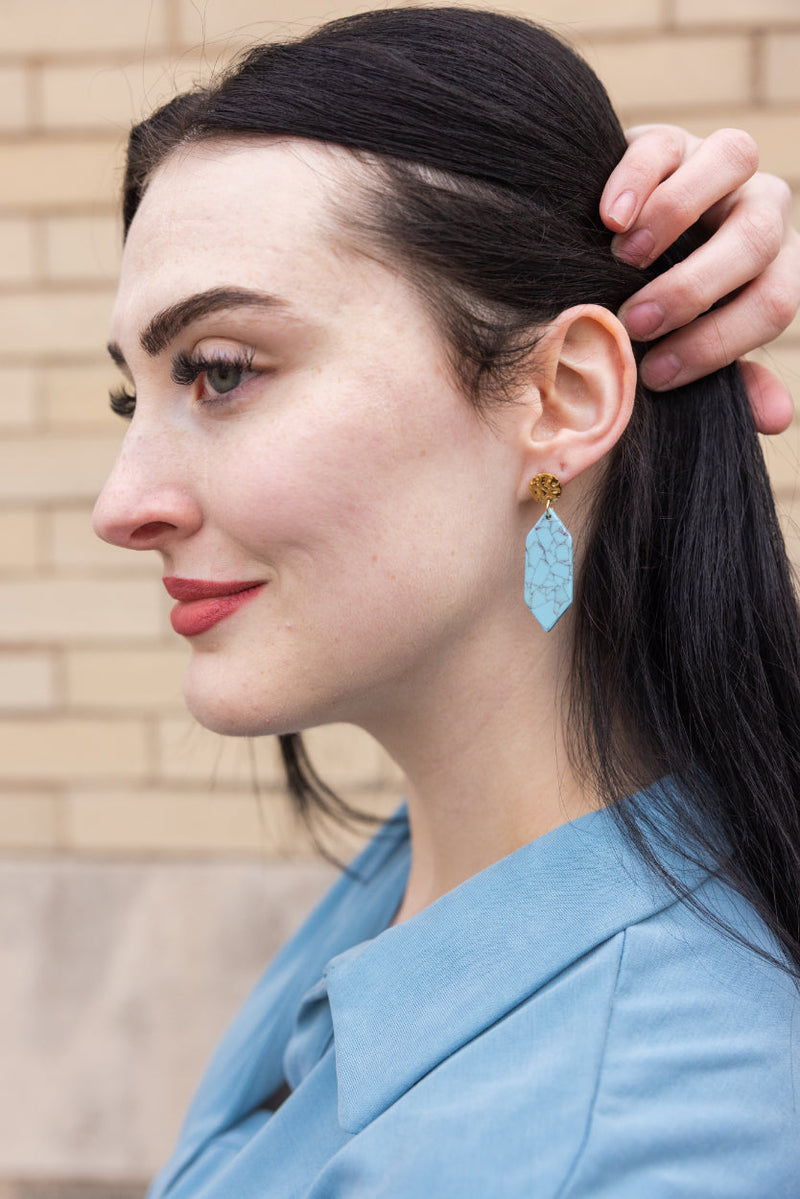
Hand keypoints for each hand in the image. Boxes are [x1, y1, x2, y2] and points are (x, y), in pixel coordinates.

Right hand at [600, 125, 798, 433]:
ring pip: (733, 162)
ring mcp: (722, 167)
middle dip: (694, 288)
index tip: (655, 375)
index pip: (775, 304)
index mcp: (777, 268)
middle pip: (756, 240)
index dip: (718, 344)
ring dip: (674, 216)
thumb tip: (776, 416)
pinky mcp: (672, 140)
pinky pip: (665, 145)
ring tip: (622, 259)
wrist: (617, 245)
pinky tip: (607, 219)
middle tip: (637, 323)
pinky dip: (635, 180)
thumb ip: (733, 377)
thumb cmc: (662, 308)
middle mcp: (762, 211)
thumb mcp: (694, 342)